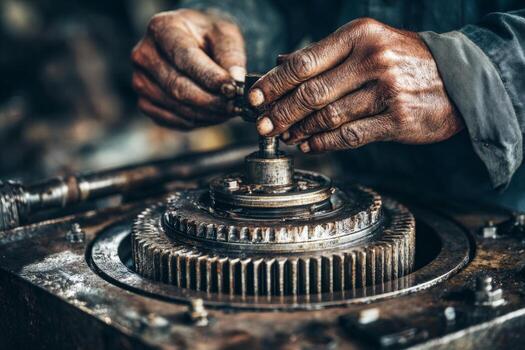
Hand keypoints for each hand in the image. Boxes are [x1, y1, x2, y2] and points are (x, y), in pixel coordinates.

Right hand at [131, 9, 245, 129]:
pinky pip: (173, 120)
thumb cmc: (208, 37)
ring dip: (208, 113)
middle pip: (178, 86)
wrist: (193, 44)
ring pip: (177, 107)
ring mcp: (141, 80)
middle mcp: (144, 54)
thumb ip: (231, 56)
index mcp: (162, 28)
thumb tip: (236, 80)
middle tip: (235, 105)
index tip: (232, 88)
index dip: (209, 76)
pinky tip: (214, 114)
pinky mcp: (145, 102)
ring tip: (228, 109)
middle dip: (211, 100)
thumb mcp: (225, 35)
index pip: (184, 57)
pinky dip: (198, 121)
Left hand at [248, 18, 462, 152]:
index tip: (253, 98)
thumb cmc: (405, 60)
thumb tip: (281, 63)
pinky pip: (348, 136)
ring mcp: (386, 91)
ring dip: (299, 130)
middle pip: (310, 92)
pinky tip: (308, 144)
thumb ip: (325, 55)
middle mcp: (372, 60)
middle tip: (262, 125)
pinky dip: (322, 142)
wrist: (458, 78)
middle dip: (280, 112)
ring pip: (327, 117)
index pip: (303, 62)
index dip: (273, 83)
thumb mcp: (368, 43)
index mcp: (359, 36)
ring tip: (285, 136)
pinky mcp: (397, 120)